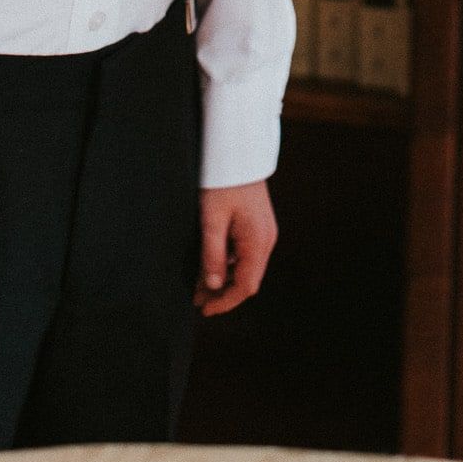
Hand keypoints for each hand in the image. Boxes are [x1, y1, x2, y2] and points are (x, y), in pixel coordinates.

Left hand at [196, 181, 277, 316]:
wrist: (237, 152)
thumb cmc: (223, 182)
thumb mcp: (212, 219)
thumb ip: (212, 255)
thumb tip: (212, 286)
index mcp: (258, 241)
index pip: (245, 286)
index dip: (224, 302)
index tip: (204, 310)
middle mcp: (266, 240)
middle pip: (247, 279)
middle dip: (222, 293)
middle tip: (196, 299)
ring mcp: (264, 232)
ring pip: (245, 267)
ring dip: (224, 278)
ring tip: (198, 283)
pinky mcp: (258, 225)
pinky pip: (245, 253)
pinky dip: (228, 263)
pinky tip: (210, 262)